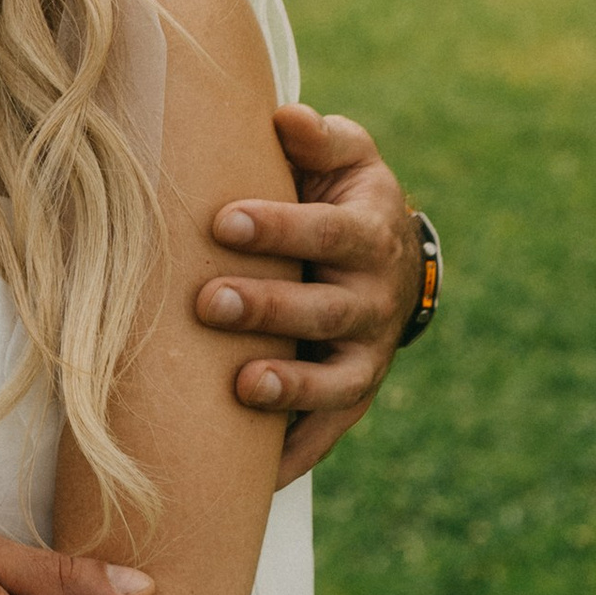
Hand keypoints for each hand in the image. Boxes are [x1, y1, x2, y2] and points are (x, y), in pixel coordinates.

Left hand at [195, 104, 420, 484]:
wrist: (387, 258)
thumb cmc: (340, 194)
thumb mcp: (344, 155)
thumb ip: (316, 138)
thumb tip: (284, 118)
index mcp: (368, 233)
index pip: (326, 232)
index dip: (278, 228)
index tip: (222, 220)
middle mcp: (375, 299)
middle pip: (325, 310)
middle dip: (268, 308)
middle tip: (208, 301)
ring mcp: (367, 355)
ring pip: (335, 380)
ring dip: (290, 386)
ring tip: (242, 385)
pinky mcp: (352, 397)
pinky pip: (326, 433)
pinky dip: (293, 456)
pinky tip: (252, 476)